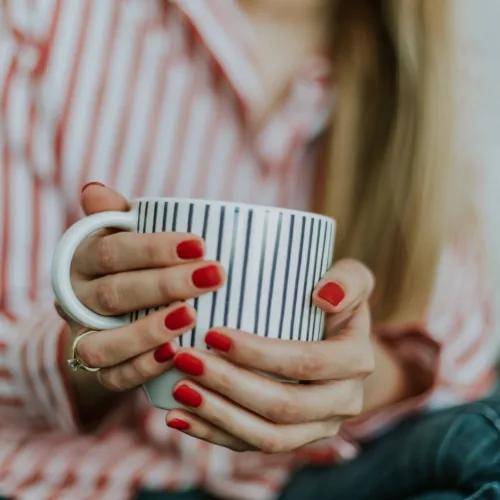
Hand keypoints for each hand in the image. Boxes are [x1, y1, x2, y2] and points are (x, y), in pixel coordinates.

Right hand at [55, 183, 225, 395]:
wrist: (111, 310)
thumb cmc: (130, 262)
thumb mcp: (123, 234)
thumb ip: (117, 215)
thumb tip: (95, 190)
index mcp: (82, 259)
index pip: (112, 251)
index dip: (154, 248)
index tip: (200, 244)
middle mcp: (76, 299)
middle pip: (114, 294)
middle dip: (166, 285)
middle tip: (213, 275)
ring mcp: (84, 337)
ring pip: (103, 343)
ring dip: (148, 331)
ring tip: (191, 317)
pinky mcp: (99, 369)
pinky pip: (112, 376)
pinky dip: (142, 368)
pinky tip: (174, 354)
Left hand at [164, 260, 374, 452]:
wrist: (336, 340)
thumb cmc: (333, 301)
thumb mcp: (352, 278)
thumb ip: (348, 279)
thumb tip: (323, 296)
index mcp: (355, 361)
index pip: (306, 363)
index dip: (259, 353)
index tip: (213, 334)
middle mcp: (343, 402)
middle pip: (284, 407)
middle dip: (230, 385)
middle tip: (186, 360)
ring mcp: (317, 427)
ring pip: (268, 437)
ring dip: (219, 415)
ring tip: (178, 390)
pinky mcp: (293, 439)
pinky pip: (252, 446)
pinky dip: (213, 434)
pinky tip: (179, 417)